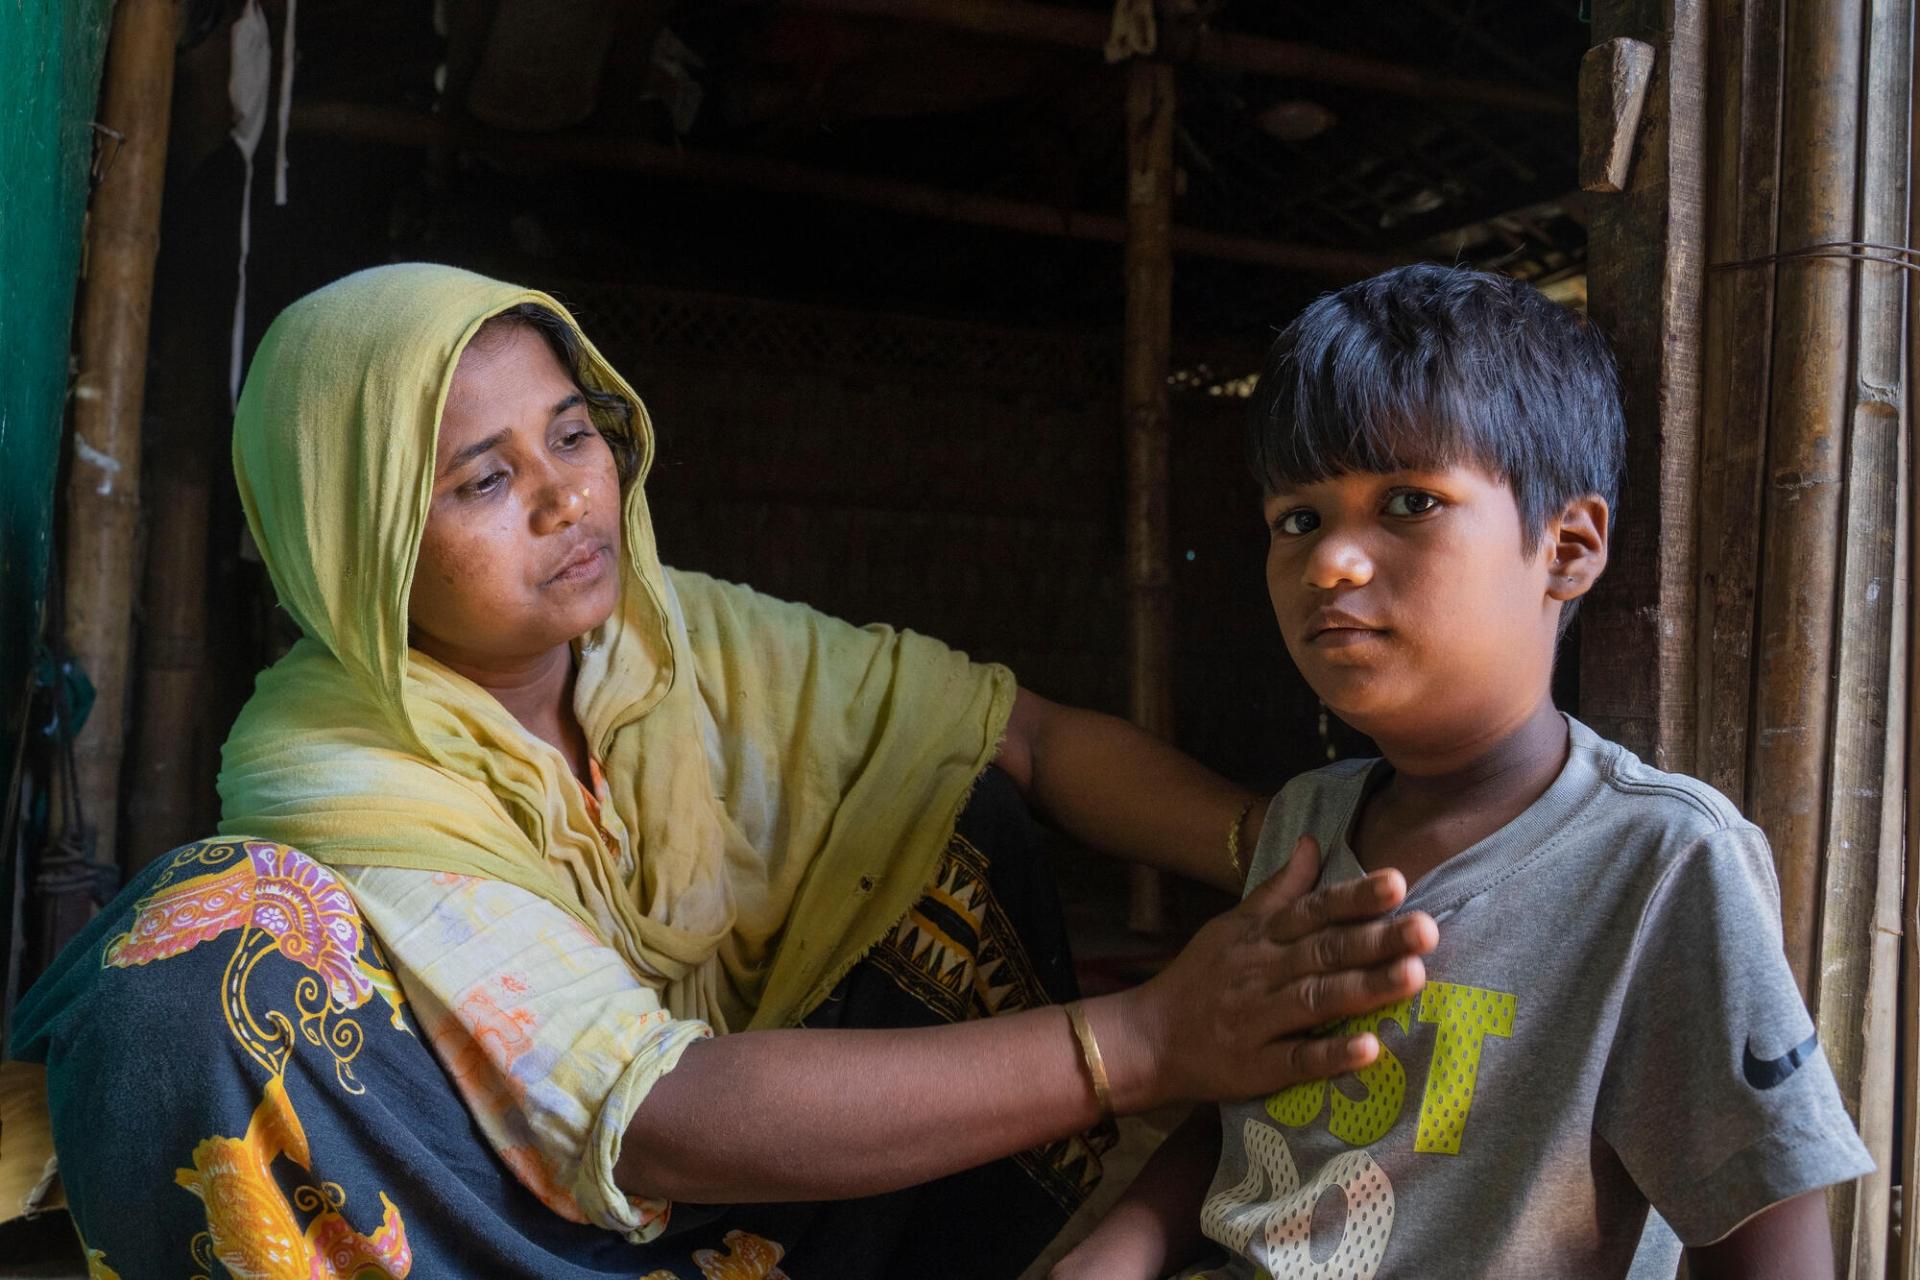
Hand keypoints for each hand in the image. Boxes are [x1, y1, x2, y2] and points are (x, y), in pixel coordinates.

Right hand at [1097, 835, 1435, 1109]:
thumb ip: (1279, 887)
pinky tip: (1369, 1049)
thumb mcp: (1233, 925)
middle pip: (1324, 952)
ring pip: (1316, 1000)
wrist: (1146, 1039)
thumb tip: (1313, 841)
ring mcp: (1258, 1021)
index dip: (1353, 896)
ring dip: (1365, 988)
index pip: (1312, 910)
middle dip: (1376, 940)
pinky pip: (1297, 1060)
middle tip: (1426, 928)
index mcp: (1260, 936)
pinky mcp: (1256, 1067)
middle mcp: (1261, 973)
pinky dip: (1331, 1055)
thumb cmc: (1198, 979)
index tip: (1398, 882)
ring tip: (1413, 977)